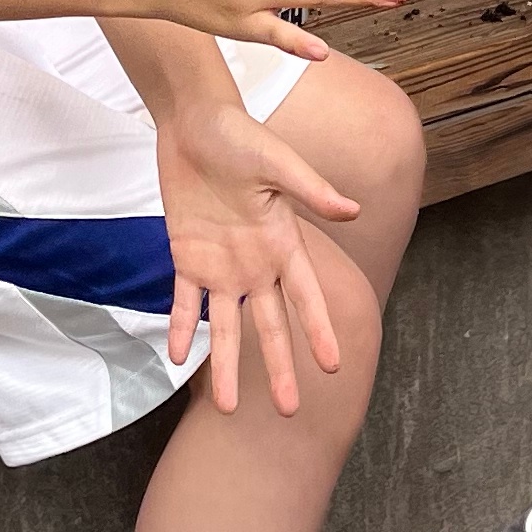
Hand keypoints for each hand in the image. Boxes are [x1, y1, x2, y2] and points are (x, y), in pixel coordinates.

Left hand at [149, 89, 356, 412]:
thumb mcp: (277, 160)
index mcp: (284, 242)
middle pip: (271, 325)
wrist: (193, 121)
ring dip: (227, 365)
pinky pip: (183, 302)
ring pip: (227, 326)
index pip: (307, 296)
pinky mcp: (186, 257)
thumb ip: (310, 189)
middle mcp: (256, 262)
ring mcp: (221, 265)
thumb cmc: (241, 134)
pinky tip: (179, 359)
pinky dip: (181, 328)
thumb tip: (351, 210)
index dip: (319, 331)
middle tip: (288, 410)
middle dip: (279, 367)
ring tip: (227, 408)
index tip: (334, 367)